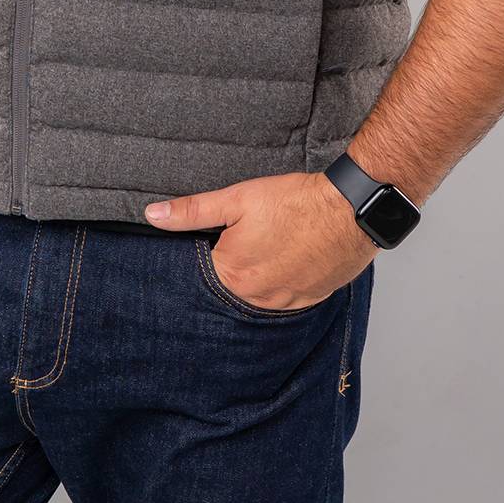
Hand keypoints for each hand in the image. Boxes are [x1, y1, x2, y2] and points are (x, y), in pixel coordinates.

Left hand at [143, 170, 377, 309]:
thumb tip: (152, 216)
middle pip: (231, 286)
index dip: (208, 251)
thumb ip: (192, 211)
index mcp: (232, 276)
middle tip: (249, 238)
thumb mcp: (236, 199)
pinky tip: (287, 258)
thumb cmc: (295, 202)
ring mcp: (285, 303)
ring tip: (269, 246)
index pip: (203, 273)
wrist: (351, 210)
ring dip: (258, 275)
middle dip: (233, 264)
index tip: (217, 238)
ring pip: (258, 293)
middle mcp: (257, 298)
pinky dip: (281, 280)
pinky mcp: (309, 300)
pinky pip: (285, 297)